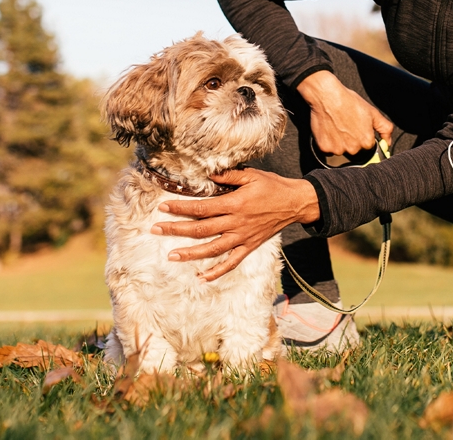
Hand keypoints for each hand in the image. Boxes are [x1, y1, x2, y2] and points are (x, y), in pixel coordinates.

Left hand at [150, 168, 319, 281]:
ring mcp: (243, 237)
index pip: (201, 208)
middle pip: (201, 230)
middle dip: (176, 230)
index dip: (181, 208)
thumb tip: (208, 175)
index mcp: (235, 204)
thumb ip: (229, 176)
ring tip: (171, 256)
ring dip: (190, 254)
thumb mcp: (252, 175)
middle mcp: (236, 223)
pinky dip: (217, 272)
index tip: (163, 207)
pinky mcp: (249, 246)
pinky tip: (202, 278)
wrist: (296, 203)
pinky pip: (232, 262)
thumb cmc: (273, 186)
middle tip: (156, 229)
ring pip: (212, 249)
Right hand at [297, 70, 393, 155]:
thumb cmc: (349, 102)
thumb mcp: (373, 112)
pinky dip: (329, 142)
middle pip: (354, 149)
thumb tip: (388, 142)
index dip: (364, 135)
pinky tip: (330, 129)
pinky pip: (328, 149)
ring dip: (340, 142)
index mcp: (366, 141)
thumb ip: (385, 129)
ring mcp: (338, 149)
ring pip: (341, 150)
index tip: (358, 127)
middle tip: (347, 125)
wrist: (328, 96)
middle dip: (352, 140)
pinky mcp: (325, 148)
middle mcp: (353, 148)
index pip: (368, 146)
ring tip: (338, 126)